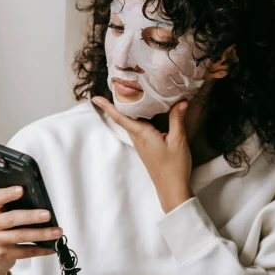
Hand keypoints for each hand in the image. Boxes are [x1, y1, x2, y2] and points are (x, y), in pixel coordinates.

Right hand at [0, 186, 62, 274]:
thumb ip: (12, 207)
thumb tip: (39, 203)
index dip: (8, 193)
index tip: (21, 190)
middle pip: (12, 218)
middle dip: (31, 216)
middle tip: (47, 214)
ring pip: (21, 236)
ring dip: (41, 233)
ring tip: (56, 231)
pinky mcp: (3, 254)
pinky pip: (25, 252)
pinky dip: (41, 249)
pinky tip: (51, 247)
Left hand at [91, 96, 194, 212]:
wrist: (172, 188)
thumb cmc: (174, 166)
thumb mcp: (178, 140)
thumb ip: (177, 119)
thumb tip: (181, 101)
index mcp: (142, 134)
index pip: (120, 117)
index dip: (107, 106)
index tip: (94, 97)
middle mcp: (138, 138)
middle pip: (123, 116)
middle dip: (118, 102)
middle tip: (116, 85)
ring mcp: (141, 143)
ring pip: (131, 122)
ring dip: (127, 109)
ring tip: (128, 93)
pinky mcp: (146, 147)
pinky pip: (138, 128)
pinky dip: (138, 117)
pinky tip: (145, 111)